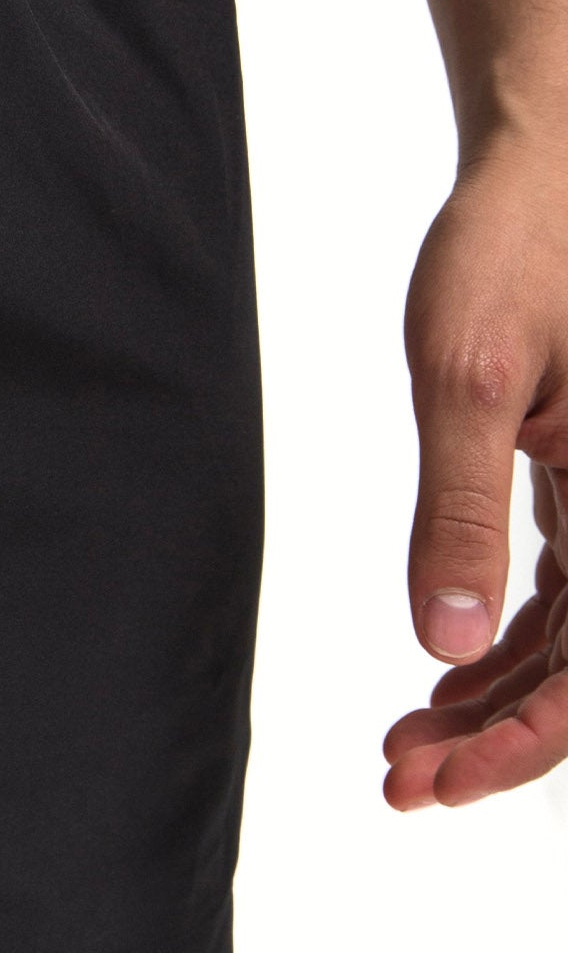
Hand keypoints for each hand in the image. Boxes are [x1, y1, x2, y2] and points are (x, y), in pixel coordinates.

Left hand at [383, 139, 567, 807]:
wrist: (552, 170)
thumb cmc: (518, 250)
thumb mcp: (472, 377)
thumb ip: (461, 511)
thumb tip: (445, 641)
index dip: (523, 740)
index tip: (434, 780)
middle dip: (499, 738)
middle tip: (399, 782)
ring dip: (496, 700)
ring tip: (404, 744)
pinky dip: (506, 640)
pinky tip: (444, 674)